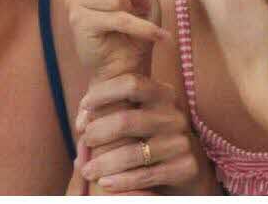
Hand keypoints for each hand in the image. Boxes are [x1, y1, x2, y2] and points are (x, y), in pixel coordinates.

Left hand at [76, 74, 202, 193]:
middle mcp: (175, 115)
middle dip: (97, 133)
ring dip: (104, 163)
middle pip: (126, 120)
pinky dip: (121, 181)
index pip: (131, 83)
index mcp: (163, 94)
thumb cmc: (149, 137)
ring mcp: (182, 141)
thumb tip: (80, 120)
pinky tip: (106, 183)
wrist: (184, 167)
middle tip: (84, 142)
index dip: (103, 92)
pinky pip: (145, 175)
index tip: (84, 106)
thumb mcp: (135, 115)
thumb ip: (110, 109)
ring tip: (88, 170)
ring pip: (132, 153)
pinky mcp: (186, 167)